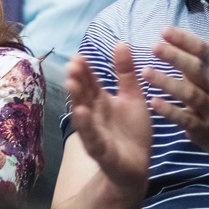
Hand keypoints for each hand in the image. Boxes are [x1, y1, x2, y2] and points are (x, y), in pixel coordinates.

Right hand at [65, 44, 151, 191]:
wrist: (138, 165)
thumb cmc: (132, 131)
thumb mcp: (133, 97)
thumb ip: (126, 73)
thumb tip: (121, 42)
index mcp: (101, 101)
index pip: (90, 82)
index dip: (85, 70)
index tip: (78, 56)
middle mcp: (94, 115)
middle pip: (83, 95)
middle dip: (77, 80)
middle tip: (72, 65)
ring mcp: (95, 132)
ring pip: (82, 114)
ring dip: (76, 100)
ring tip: (71, 84)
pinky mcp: (101, 151)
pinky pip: (92, 138)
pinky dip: (86, 126)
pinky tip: (81, 113)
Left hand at [143, 27, 208, 160]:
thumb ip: (202, 64)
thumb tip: (179, 39)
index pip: (205, 52)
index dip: (185, 41)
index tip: (164, 31)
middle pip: (198, 70)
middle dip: (176, 57)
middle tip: (154, 47)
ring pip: (191, 95)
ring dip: (168, 82)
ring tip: (145, 72)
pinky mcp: (207, 132)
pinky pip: (187, 121)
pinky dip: (171, 111)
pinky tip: (153, 102)